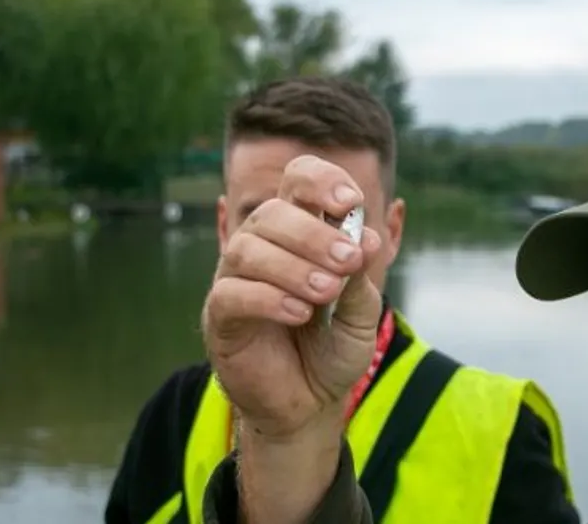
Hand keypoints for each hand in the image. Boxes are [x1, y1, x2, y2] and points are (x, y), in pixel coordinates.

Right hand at [202, 154, 384, 441]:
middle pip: (272, 213)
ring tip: (326, 292)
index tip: (351, 203)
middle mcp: (262, 247)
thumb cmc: (331, 351)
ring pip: (248, 249)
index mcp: (298, 234)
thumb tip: (367, 238)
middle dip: (313, 233)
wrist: (309, 405)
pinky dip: (268, 298)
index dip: (321, 181)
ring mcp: (235, 280)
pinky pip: (231, 293)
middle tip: (348, 261)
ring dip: (293, 266)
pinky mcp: (220, 317)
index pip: (297, 182)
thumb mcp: (360, 318)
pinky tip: (298, 313)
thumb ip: (362, 281)